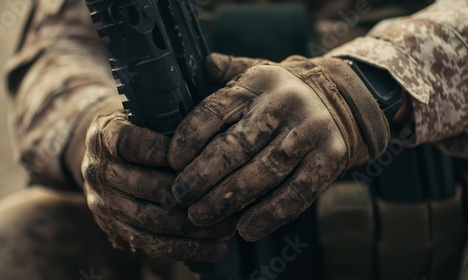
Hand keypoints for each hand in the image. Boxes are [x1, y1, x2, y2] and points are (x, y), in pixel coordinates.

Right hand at [81, 110, 235, 260]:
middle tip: (226, 199)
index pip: (132, 144)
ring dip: (193, 228)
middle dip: (190, 195)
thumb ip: (167, 122)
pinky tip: (214, 249)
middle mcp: (101, 171)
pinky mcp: (115, 228)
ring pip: (151, 220)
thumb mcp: (141, 114)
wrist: (98, 155)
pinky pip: (151, 244)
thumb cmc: (136, 129)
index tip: (197, 157)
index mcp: (106, 136)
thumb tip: (210, 138)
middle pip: (146, 186)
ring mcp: (105, 203)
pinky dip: (185, 249)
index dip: (163, 151)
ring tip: (227, 229)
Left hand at [168, 53, 389, 241]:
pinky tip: (246, 229)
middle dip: (202, 176)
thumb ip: (230, 70)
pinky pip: (297, 192)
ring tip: (201, 217)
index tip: (172, 161)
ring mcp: (309, 132)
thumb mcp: (260, 72)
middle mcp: (284, 104)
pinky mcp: (331, 158)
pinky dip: (270, 214)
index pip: (215, 110)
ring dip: (229, 200)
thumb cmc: (286, 93)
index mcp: (258, 83)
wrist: (347, 98)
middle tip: (180, 196)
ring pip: (263, 172)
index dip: (189, 137)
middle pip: (236, 145)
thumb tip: (204, 64)